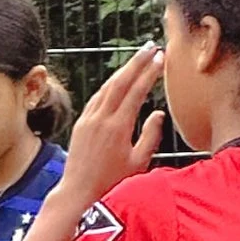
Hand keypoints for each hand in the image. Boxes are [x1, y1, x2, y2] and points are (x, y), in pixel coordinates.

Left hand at [62, 42, 166, 200]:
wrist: (78, 193)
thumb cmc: (111, 183)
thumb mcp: (138, 162)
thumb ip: (151, 135)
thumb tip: (157, 113)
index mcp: (118, 127)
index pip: (137, 90)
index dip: (150, 72)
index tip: (161, 58)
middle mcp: (101, 119)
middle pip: (121, 81)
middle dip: (137, 61)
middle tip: (152, 47)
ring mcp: (88, 119)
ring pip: (107, 87)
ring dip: (123, 70)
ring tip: (138, 58)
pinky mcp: (80, 123)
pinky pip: (96, 97)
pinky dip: (109, 85)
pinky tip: (117, 80)